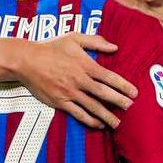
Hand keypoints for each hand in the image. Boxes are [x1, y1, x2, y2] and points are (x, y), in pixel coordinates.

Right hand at [15, 33, 136, 128]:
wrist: (27, 60)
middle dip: (119, 101)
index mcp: (84, 65)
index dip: (123, 86)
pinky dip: (90, 120)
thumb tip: (114, 47)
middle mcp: (79, 80)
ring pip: (92, 107)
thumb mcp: (73, 38)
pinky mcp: (60, 102)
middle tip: (131, 108)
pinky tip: (99, 124)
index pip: (109, 77)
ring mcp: (69, 93)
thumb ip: (95, 42)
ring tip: (118, 123)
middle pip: (103, 93)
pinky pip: (78, 113)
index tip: (134, 93)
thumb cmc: (51, 47)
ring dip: (107, 115)